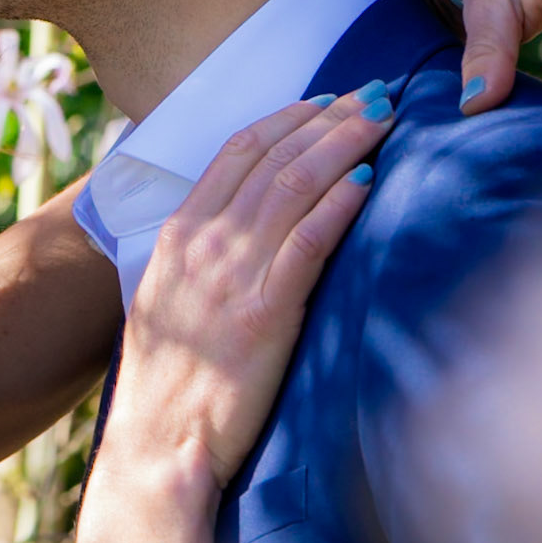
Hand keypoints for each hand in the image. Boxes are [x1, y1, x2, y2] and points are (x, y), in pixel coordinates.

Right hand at [97, 89, 387, 515]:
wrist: (156, 450)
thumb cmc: (169, 387)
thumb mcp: (166, 304)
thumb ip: (199, 260)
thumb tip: (239, 230)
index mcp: (177, 237)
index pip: (236, 151)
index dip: (286, 117)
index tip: (327, 99)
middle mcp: (201, 246)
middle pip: (274, 157)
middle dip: (330, 117)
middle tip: (376, 93)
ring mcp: (231, 277)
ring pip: (295, 186)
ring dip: (344, 144)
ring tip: (385, 119)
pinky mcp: (264, 314)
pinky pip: (309, 242)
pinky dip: (339, 204)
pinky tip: (368, 181)